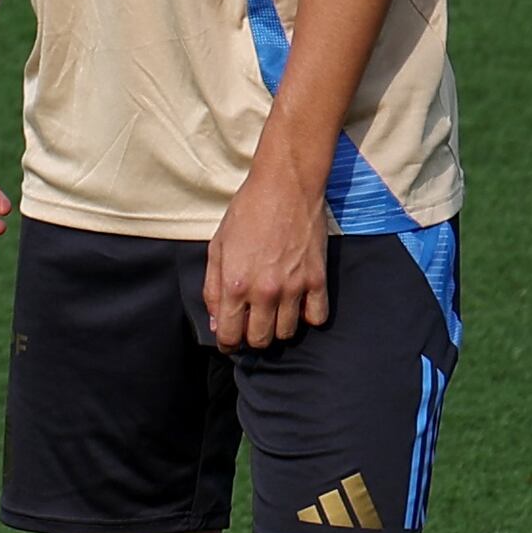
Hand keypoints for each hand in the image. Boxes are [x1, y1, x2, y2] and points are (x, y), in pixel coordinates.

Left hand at [203, 162, 332, 353]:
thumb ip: (213, 289)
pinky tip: (298, 306)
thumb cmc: (246, 214)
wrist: (285, 188)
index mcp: (235, 284)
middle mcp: (265, 291)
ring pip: (287, 332)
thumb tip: (217, 322)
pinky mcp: (318, 279)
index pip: (230, 334)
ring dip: (278, 329)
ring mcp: (294, 287)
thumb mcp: (217, 249)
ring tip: (273, 314)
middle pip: (260, 339)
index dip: (227, 343)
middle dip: (252, 338)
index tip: (229, 342)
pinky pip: (316, 317)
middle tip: (251, 326)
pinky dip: (307, 317)